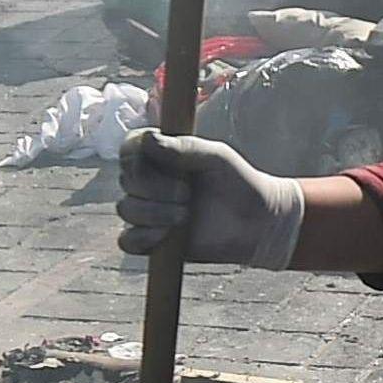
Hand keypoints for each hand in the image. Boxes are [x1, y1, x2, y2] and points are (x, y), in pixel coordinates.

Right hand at [114, 130, 306, 266]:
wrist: (256, 224)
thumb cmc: (238, 183)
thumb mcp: (215, 157)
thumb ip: (183, 148)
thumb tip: (148, 141)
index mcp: (160, 155)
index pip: (129, 149)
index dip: (135, 156)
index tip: (159, 160)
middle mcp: (149, 182)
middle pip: (127, 180)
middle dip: (155, 187)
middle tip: (187, 194)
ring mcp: (148, 212)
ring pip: (126, 209)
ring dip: (154, 213)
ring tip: (185, 216)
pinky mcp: (150, 241)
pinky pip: (127, 240)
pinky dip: (143, 237)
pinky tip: (167, 235)